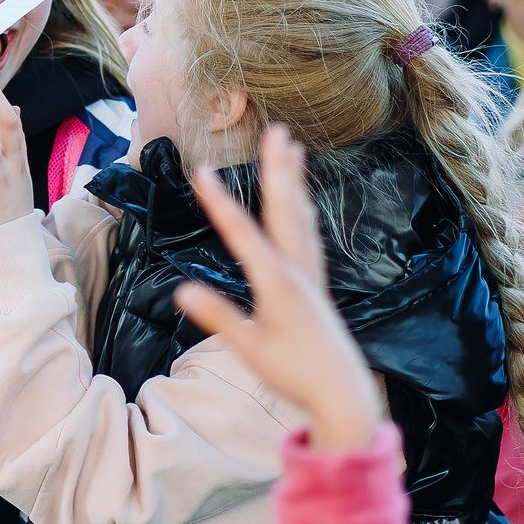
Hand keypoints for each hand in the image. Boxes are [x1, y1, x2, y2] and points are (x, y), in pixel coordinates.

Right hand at [172, 124, 383, 451]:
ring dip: (294, 180)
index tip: (200, 171)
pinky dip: (304, 209)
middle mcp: (298, 270)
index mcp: (277, 282)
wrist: (343, 392)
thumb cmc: (294, 373)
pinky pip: (310, 234)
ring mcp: (311, 274)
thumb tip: (180, 291)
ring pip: (301, 216)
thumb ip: (218, 316)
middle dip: (277, 169)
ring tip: (293, 147)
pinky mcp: (317, 284)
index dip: (219, 202)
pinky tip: (303, 201)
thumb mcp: (249, 349)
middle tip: (276, 131)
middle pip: (284, 209)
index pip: (242, 234)